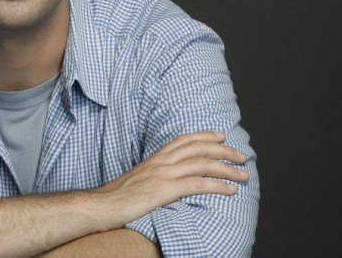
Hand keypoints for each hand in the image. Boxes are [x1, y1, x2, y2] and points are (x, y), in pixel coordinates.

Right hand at [94, 131, 248, 229]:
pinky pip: (196, 184)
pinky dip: (217, 186)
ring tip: (243, 174)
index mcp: (152, 160)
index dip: (203, 136)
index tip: (220, 136)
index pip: (182, 140)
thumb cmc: (113, 199)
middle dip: (223, 150)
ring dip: (227, 168)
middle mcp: (159, 163)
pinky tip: (230, 190)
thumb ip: (150, 178)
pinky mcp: (163, 190)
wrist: (98, 206)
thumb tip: (162, 183)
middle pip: (197, 148)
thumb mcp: (134, 182)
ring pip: (202, 164)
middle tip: (241, 156)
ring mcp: (161, 175)